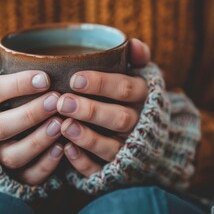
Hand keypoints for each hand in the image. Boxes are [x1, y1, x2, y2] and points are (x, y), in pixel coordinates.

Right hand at [0, 42, 63, 184]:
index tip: (45, 78)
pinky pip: (26, 176)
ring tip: (61, 124)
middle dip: (31, 113)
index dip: (17, 85)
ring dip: (39, 140)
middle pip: (2, 126)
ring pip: (14, 155)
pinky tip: (62, 150)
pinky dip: (44, 166)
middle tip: (57, 100)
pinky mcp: (10, 176)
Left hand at [58, 39, 150, 176]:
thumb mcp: (141, 76)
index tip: (75, 79)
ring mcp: (127, 149)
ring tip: (64, 126)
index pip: (126, 89)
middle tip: (63, 102)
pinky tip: (66, 150)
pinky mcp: (115, 169)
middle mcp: (138, 124)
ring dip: (87, 138)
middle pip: (119, 119)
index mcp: (144, 98)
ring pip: (111, 147)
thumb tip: (133, 45)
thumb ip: (137, 60)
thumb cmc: (133, 99)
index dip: (102, 84)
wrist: (150, 137)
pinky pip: (101, 169)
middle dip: (91, 110)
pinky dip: (84, 162)